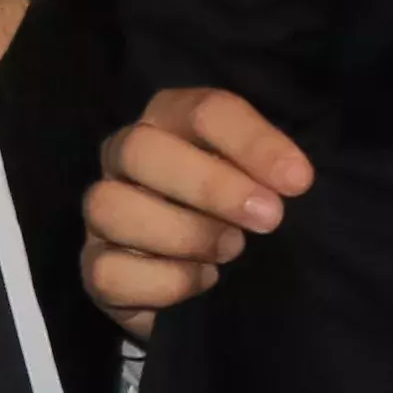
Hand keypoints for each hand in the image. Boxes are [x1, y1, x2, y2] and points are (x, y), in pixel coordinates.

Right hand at [82, 85, 315, 333]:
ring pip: (112, 206)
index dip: (252, 142)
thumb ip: (272, 174)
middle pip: (142, 148)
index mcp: (172, 120)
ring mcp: (104, 210)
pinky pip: (108, 270)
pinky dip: (164, 281)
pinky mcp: (94, 265)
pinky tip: (203, 281)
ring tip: (232, 250)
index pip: (205, 111)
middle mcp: (127, 156)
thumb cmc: (239, 214)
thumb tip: (293, 179)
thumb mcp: (263, 182)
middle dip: (210, 185)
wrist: (204, 280)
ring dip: (184, 233)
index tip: (298, 181)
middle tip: (266, 218)